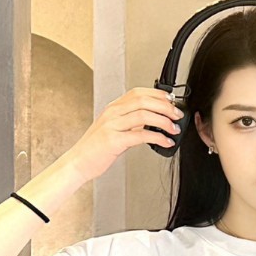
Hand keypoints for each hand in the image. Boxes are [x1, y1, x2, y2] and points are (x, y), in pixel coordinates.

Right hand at [68, 87, 184, 181]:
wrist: (78, 162)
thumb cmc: (95, 148)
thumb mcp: (113, 129)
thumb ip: (131, 122)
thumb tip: (154, 120)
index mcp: (113, 108)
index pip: (138, 92)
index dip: (158, 94)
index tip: (171, 100)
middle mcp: (112, 113)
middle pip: (144, 101)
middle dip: (165, 106)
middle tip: (177, 115)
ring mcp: (112, 126)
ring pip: (144, 115)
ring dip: (164, 121)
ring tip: (174, 128)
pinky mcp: (114, 141)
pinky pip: (141, 135)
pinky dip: (157, 137)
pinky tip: (165, 141)